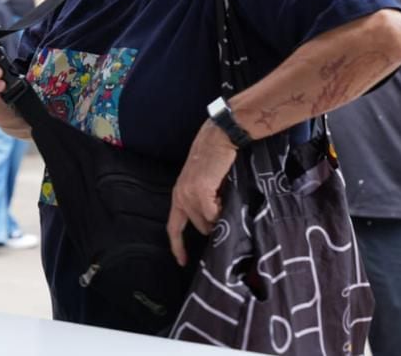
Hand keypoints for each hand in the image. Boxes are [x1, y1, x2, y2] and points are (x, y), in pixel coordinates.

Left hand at [166, 121, 237, 265]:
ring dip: (220, 216)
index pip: (173, 226)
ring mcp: (188, 194)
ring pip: (208, 223)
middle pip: (199, 227)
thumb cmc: (215, 158)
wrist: (220, 137)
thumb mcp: (204, 182)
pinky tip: (226, 194)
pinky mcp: (200, 192)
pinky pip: (214, 215)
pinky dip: (223, 210)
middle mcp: (180, 196)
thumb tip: (214, 223)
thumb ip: (203, 200)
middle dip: (214, 224)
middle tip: (226, 209)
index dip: (177, 246)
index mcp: (178, 194)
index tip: (183, 262)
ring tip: (226, 197)